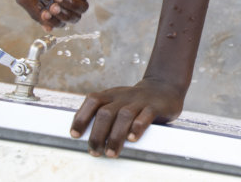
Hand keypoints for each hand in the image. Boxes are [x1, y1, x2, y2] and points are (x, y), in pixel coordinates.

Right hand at [10, 0, 89, 30]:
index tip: (46, 12)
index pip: (59, 23)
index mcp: (47, 8)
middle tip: (53, 5)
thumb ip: (37, 15)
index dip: (55, 22)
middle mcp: (60, 2)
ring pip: (82, 8)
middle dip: (65, 15)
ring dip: (71, 4)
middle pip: (74, 18)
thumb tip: (49, 29)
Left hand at [70, 78, 184, 156]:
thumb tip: (85, 139)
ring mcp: (140, 101)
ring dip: (115, 136)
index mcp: (112, 95)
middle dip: (97, 134)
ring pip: (124, 115)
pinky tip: (132, 138)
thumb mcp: (118, 102)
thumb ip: (104, 115)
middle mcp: (124, 96)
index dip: (81, 117)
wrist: (165, 87)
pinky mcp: (156, 106)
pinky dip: (137, 127)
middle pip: (105, 112)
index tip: (75, 135)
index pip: (93, 101)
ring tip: (111, 152)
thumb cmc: (136, 102)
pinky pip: (145, 115)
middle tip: (95, 152)